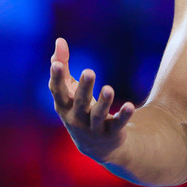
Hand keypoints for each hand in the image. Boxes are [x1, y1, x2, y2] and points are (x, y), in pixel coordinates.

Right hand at [49, 37, 135, 162]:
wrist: (96, 146)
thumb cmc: (79, 108)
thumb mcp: (69, 89)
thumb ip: (63, 65)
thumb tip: (59, 40)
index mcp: (64, 105)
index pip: (57, 91)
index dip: (56, 77)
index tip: (56, 63)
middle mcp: (76, 118)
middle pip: (80, 102)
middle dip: (84, 87)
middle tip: (89, 71)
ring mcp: (93, 127)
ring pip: (98, 115)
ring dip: (104, 102)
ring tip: (109, 89)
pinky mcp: (111, 132)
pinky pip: (118, 123)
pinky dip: (123, 115)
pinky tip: (130, 106)